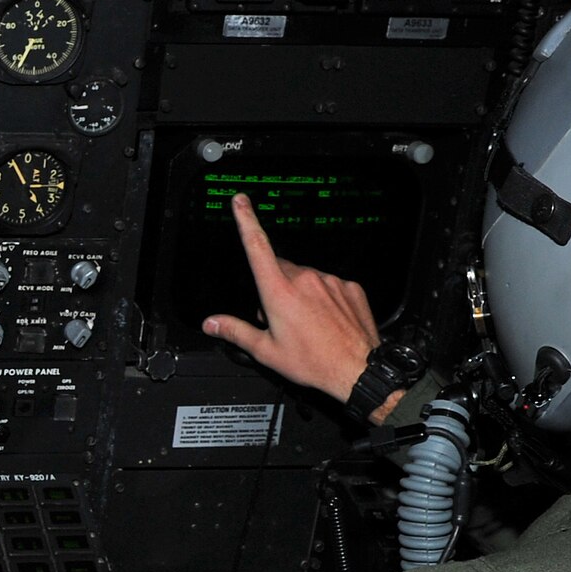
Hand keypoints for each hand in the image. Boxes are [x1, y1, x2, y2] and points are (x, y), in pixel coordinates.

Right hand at [202, 194, 383, 406]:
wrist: (358, 369)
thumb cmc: (314, 362)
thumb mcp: (266, 351)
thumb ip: (236, 331)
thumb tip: (212, 323)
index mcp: (279, 292)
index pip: (257, 246)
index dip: (246, 220)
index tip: (241, 202)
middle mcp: (305, 279)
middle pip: (280, 270)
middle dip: (275, 288)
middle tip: (281, 320)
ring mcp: (329, 281)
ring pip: (305, 278)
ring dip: (300, 294)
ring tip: (307, 325)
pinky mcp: (349, 287)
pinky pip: (328, 285)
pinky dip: (323, 299)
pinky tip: (326, 321)